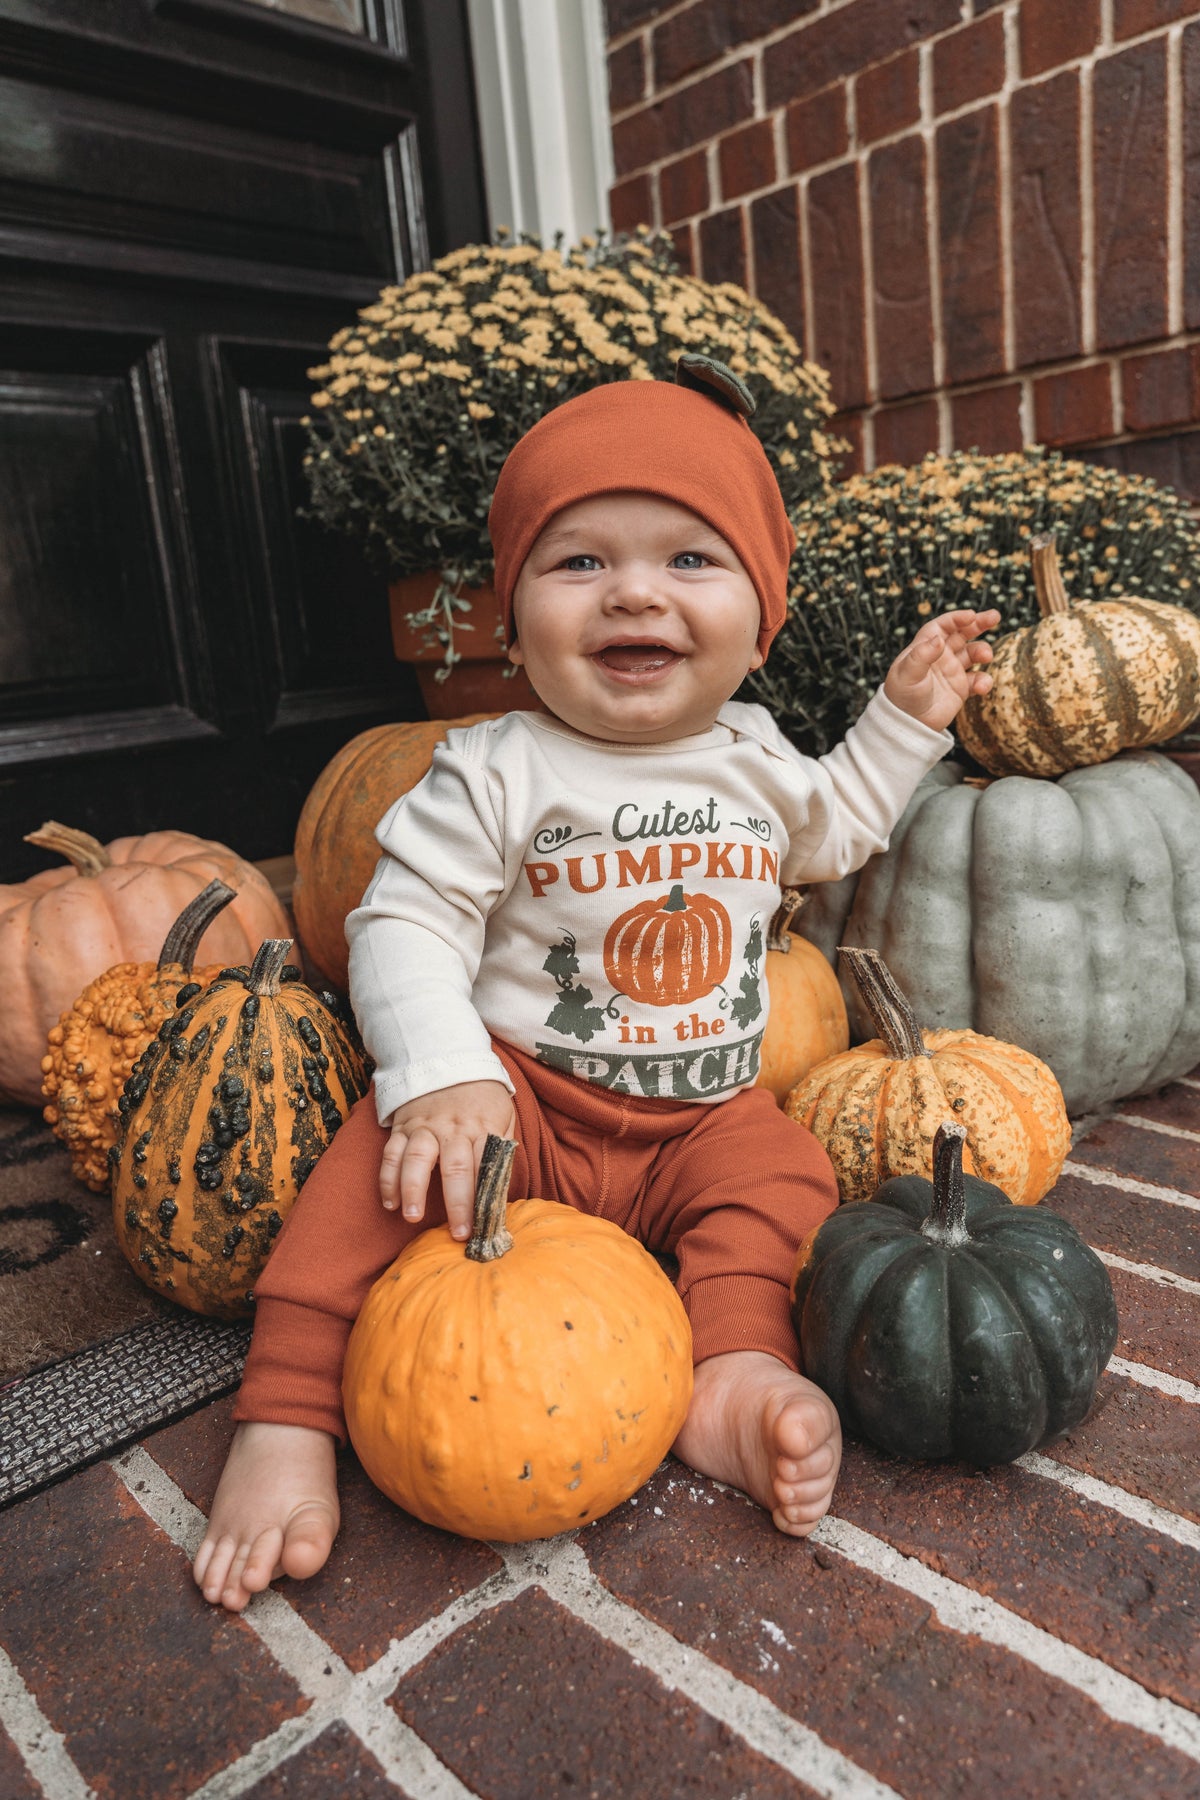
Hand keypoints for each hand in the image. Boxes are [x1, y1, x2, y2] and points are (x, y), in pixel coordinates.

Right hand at [381, 1080, 516, 1239]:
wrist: (447, 1057)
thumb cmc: (481, 1095)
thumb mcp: (502, 1115)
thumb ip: (502, 1149)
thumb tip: (503, 1189)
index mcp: (482, 1128)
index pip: (486, 1168)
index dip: (487, 1198)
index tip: (487, 1226)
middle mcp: (453, 1129)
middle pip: (456, 1168)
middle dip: (457, 1203)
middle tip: (458, 1233)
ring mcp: (425, 1128)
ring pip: (417, 1159)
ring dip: (413, 1189)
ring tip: (412, 1215)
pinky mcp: (402, 1126)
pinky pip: (391, 1153)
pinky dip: (387, 1178)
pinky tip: (389, 1202)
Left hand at [883, 608, 999, 733]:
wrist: (907, 725)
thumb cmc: (901, 697)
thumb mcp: (907, 675)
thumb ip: (922, 656)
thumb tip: (939, 639)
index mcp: (925, 646)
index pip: (943, 626)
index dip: (957, 618)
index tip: (971, 616)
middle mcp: (940, 656)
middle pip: (962, 633)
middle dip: (979, 624)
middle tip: (995, 616)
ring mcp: (952, 671)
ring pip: (974, 653)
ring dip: (983, 651)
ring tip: (986, 656)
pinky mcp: (961, 689)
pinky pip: (977, 680)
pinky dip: (984, 681)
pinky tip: (982, 687)